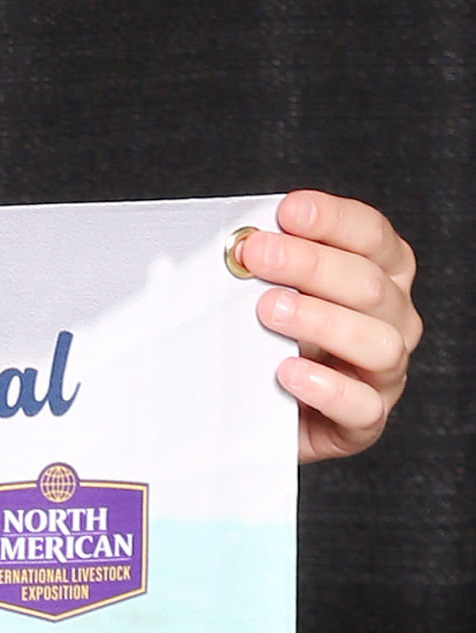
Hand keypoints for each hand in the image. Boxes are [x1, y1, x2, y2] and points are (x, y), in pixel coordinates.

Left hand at [234, 191, 420, 464]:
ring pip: (378, 342)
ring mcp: (385, 372)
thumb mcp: (273, 290)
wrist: (266, 409)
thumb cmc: (274, 336)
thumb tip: (239, 239)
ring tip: (270, 312)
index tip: (287, 211)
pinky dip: (327, 388)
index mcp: (380, 275)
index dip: (333, 219)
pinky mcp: (366, 420)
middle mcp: (392, 319)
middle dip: (310, 264)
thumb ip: (267, 263)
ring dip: (321, 321)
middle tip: (257, 256)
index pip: (372, 236)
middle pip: (370, 284)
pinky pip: (363, 407)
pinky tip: (288, 371)